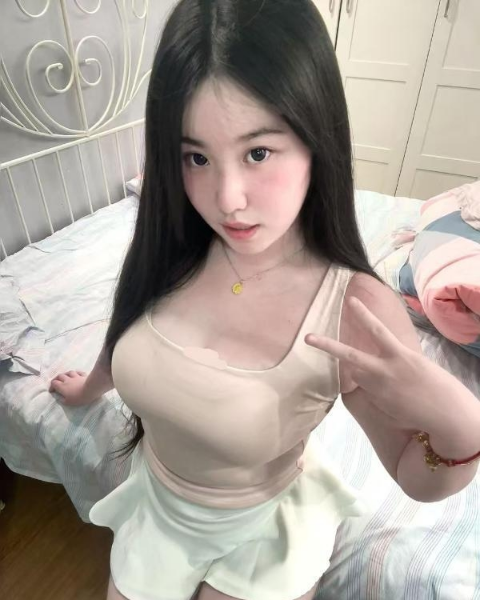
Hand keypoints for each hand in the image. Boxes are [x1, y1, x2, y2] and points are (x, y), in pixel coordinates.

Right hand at [50, 371, 94, 406]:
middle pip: (60, 376)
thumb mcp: (69, 402)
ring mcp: (76, 376)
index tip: (52, 391)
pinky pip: (78, 372)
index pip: (54, 383)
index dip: (52, 386)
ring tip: (65, 377)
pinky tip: (76, 374)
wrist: (91, 389)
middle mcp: (67, 380)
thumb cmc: (79, 397)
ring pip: (68, 372)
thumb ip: (63, 400)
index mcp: (62, 387)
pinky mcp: (83, 375)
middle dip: (57, 379)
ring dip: (65, 374)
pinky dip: (76, 373)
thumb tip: (59, 398)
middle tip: (56, 382)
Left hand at [305, 297, 458, 430]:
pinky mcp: (378, 403)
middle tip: (307, 338)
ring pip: (358, 375)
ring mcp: (379, 389)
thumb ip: (397, 361)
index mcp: (400, 355)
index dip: (363, 314)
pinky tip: (394, 397)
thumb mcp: (419, 365)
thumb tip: (382, 363)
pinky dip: (374, 390)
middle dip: (327, 346)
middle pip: (349, 355)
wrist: (448, 416)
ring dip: (362, 373)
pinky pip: (368, 391)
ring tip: (384, 379)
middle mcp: (385, 370)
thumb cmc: (440, 388)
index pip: (377, 329)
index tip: (351, 301)